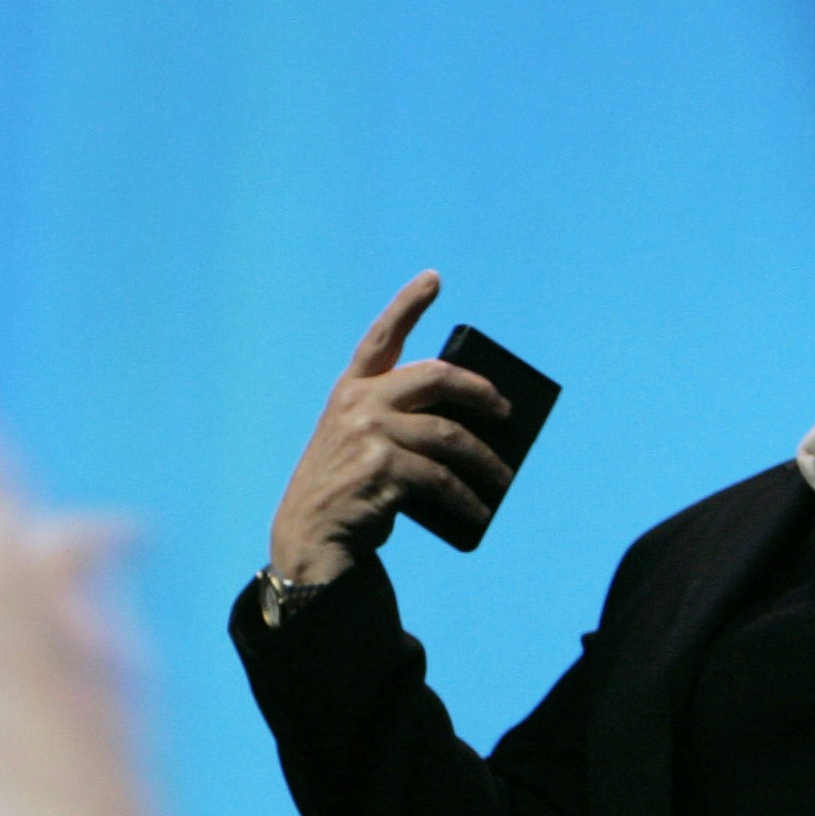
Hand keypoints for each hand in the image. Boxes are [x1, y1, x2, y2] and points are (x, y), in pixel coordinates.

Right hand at [266, 271, 517, 586]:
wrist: (309, 536)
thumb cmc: (346, 490)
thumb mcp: (360, 444)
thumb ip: (399, 424)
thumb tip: (473, 431)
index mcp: (350, 391)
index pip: (381, 338)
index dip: (407, 305)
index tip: (433, 279)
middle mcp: (358, 403)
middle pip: (437, 377)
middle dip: (480, 391)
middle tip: (505, 411)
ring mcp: (370, 433)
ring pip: (450, 435)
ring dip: (485, 460)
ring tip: (502, 478)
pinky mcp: (383, 467)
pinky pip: (442, 479)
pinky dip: (467, 498)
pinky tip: (479, 511)